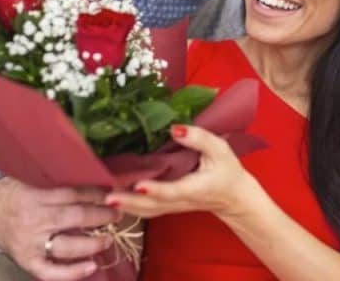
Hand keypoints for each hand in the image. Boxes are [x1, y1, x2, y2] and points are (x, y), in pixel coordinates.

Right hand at [0, 177, 119, 280]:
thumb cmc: (11, 191)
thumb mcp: (30, 177)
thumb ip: (56, 179)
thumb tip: (91, 176)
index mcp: (34, 196)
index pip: (72, 195)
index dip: (95, 195)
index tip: (112, 194)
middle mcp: (33, 221)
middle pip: (73, 218)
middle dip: (100, 216)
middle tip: (117, 214)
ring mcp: (30, 243)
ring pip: (66, 246)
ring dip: (92, 243)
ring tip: (108, 239)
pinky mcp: (26, 260)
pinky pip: (50, 272)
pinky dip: (72, 272)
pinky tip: (91, 266)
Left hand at [105, 125, 259, 220]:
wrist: (234, 198)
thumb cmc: (227, 171)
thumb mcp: (220, 149)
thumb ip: (199, 138)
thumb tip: (174, 128)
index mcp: (195, 188)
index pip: (172, 191)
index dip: (155, 189)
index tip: (137, 185)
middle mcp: (181, 201)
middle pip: (152, 206)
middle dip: (130, 203)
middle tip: (108, 197)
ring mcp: (173, 206)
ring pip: (147, 211)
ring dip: (126, 207)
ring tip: (105, 198)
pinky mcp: (168, 207)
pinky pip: (147, 211)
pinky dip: (131, 208)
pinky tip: (115, 201)